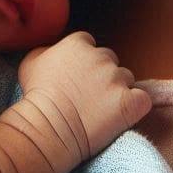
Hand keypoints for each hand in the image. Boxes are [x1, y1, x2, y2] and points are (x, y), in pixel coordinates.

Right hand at [17, 31, 152, 158]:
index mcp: (78, 44)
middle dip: (102, 75)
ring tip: (101, 110)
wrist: (48, 128)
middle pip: (110, 60)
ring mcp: (117, 79)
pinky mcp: (130, 102)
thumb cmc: (36, 98)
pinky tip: (123, 116)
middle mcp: (100, 57)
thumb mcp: (30, 63)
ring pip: (126, 79)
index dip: (84, 61)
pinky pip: (143, 99)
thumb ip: (47, 49)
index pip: (89, 44)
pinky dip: (136, 107)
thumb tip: (53, 50)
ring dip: (118, 91)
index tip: (78, 77)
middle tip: (89, 96)